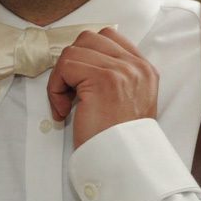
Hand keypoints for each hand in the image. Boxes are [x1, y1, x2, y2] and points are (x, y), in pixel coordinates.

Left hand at [47, 27, 157, 147]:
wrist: (123, 163)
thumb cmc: (117, 140)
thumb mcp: (126, 102)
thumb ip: (115, 78)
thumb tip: (82, 62)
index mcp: (144, 70)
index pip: (109, 37)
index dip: (86, 55)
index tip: (79, 82)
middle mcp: (137, 66)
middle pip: (88, 38)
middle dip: (72, 62)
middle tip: (70, 92)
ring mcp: (122, 71)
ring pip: (74, 51)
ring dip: (61, 77)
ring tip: (66, 104)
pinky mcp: (103, 79)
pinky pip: (65, 67)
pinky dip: (55, 88)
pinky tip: (63, 110)